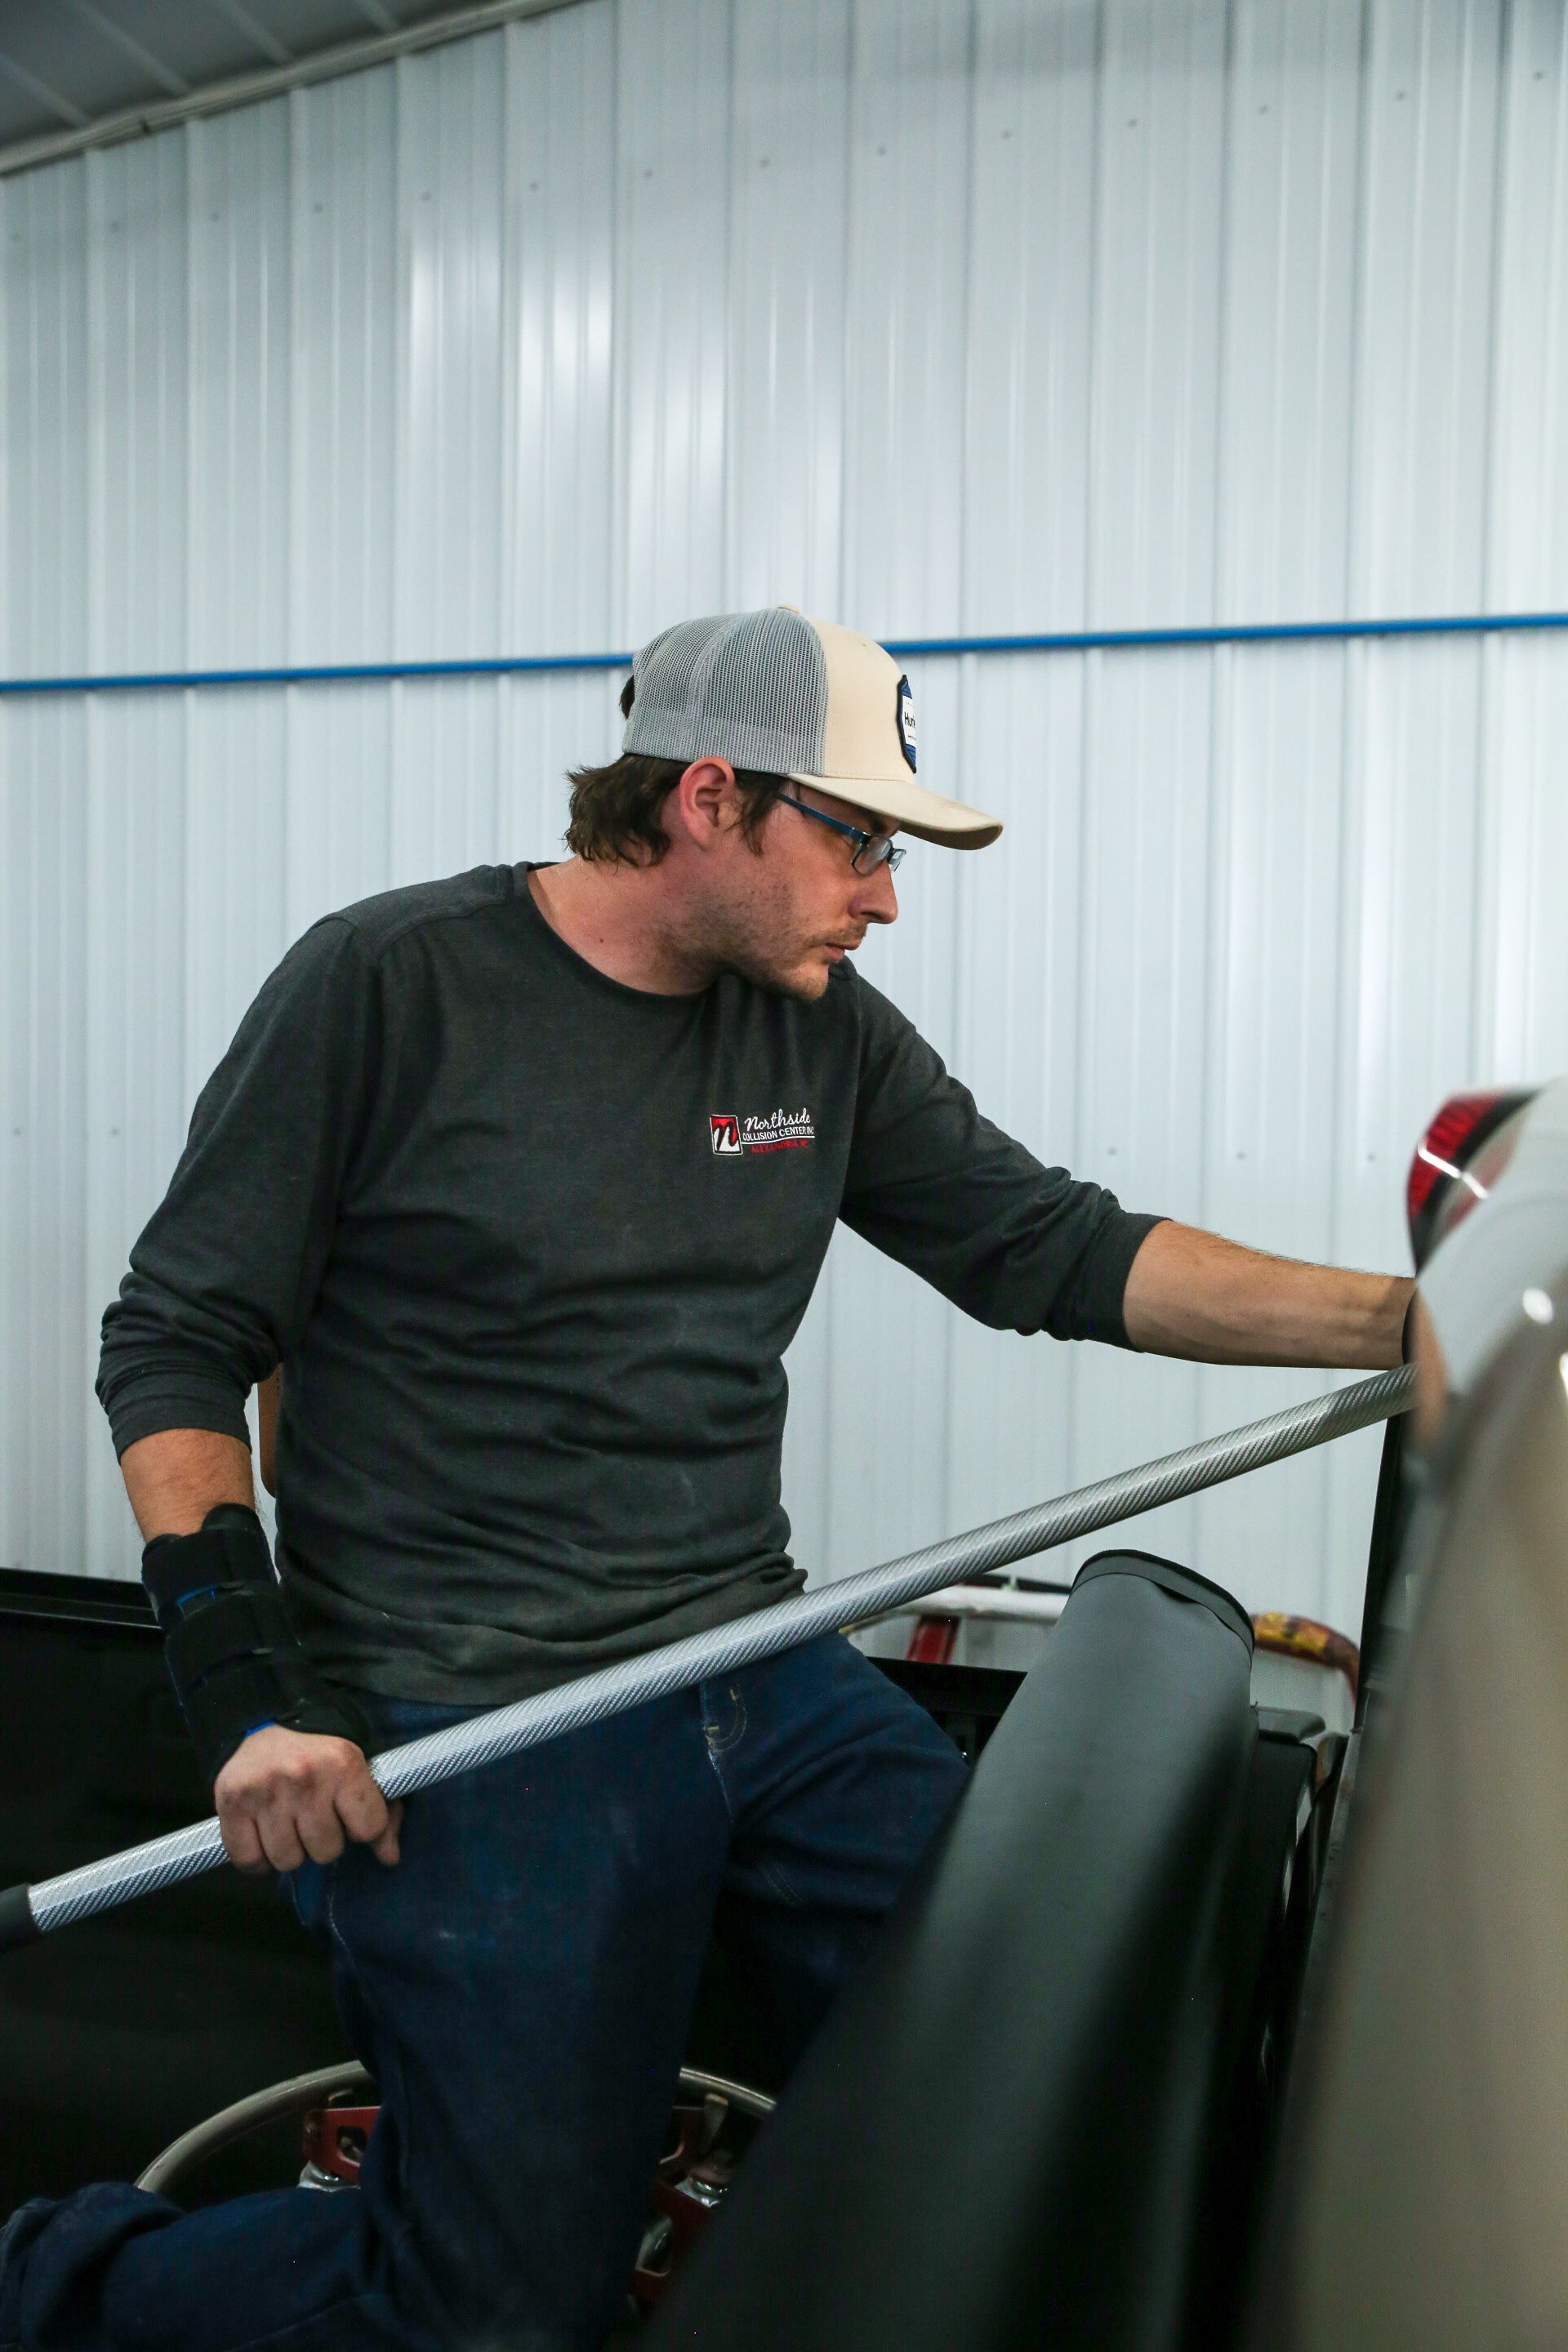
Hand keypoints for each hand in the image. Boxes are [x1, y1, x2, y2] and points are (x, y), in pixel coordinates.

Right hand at [214, 1725, 402, 1874]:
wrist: (263, 1720)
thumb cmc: (318, 1751)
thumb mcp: (359, 1768)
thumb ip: (383, 1814)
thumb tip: (390, 1858)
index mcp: (344, 1764)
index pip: (368, 1829)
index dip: (361, 1829)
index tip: (349, 1814)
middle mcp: (305, 1778)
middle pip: (326, 1852)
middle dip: (324, 1841)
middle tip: (314, 1817)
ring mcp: (265, 1792)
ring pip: (288, 1861)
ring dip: (290, 1850)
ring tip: (289, 1824)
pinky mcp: (231, 1804)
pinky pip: (249, 1862)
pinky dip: (257, 1859)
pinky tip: (264, 1837)